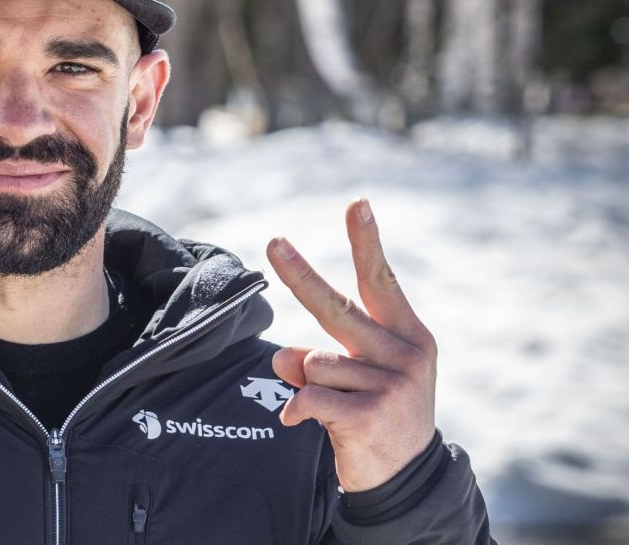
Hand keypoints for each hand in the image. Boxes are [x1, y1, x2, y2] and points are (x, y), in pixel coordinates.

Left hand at [266, 199, 436, 492]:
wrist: (406, 478)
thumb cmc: (377, 413)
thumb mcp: (357, 378)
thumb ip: (320, 358)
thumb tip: (283, 358)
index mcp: (408, 335)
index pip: (381, 281)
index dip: (366, 243)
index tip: (357, 203)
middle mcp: (405, 354)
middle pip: (335, 307)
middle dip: (300, 274)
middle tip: (273, 242)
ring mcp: (392, 385)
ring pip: (313, 363)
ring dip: (310, 386)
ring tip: (339, 408)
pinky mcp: (371, 415)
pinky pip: (307, 396)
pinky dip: (297, 410)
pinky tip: (307, 422)